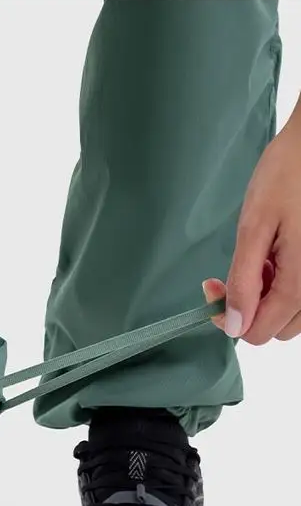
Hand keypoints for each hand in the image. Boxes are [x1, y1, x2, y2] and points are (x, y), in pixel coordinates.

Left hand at [203, 94, 300, 343]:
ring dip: (269, 297)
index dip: (228, 316)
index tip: (213, 285)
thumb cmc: (288, 173)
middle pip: (277, 327)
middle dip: (250, 308)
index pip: (259, 332)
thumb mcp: (254, 227)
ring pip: (293, 314)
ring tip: (263, 256)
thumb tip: (233, 325)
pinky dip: (286, 283)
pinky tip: (279, 252)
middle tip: (237, 269)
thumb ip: (243, 281)